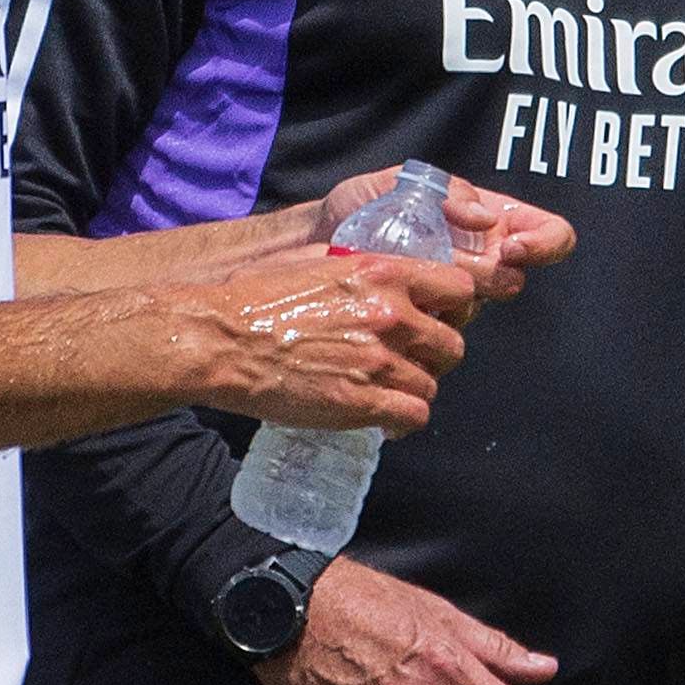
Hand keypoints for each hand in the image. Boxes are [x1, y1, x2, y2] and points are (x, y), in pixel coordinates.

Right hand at [189, 253, 475, 434]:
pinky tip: (385, 420)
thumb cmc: (258, 298)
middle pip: (453, 344)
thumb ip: (361, 269)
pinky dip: (402, 422)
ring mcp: (378, 361)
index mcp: (381, 272)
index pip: (459, 288)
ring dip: (414, 390)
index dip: (455, 308)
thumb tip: (385, 276)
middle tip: (413, 362)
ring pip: (432, 385)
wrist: (224, 340)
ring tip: (390, 392)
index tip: (440, 318)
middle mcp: (390, 314)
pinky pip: (413, 416)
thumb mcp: (317, 262)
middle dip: (436, 356)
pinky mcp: (362, 402)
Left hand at [310, 169, 577, 317]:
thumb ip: (444, 191)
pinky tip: (393, 301)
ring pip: (476, 308)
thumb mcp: (397, 183)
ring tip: (408, 275)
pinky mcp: (426, 322)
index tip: (510, 247)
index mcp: (487, 221)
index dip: (544, 244)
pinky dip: (421, 318)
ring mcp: (454, 294)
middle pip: (513, 280)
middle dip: (485, 274)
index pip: (550, 235)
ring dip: (448, 297)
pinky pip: (442, 333)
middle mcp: (479, 260)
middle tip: (450, 262)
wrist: (311, 245)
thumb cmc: (359, 207)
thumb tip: (484, 218)